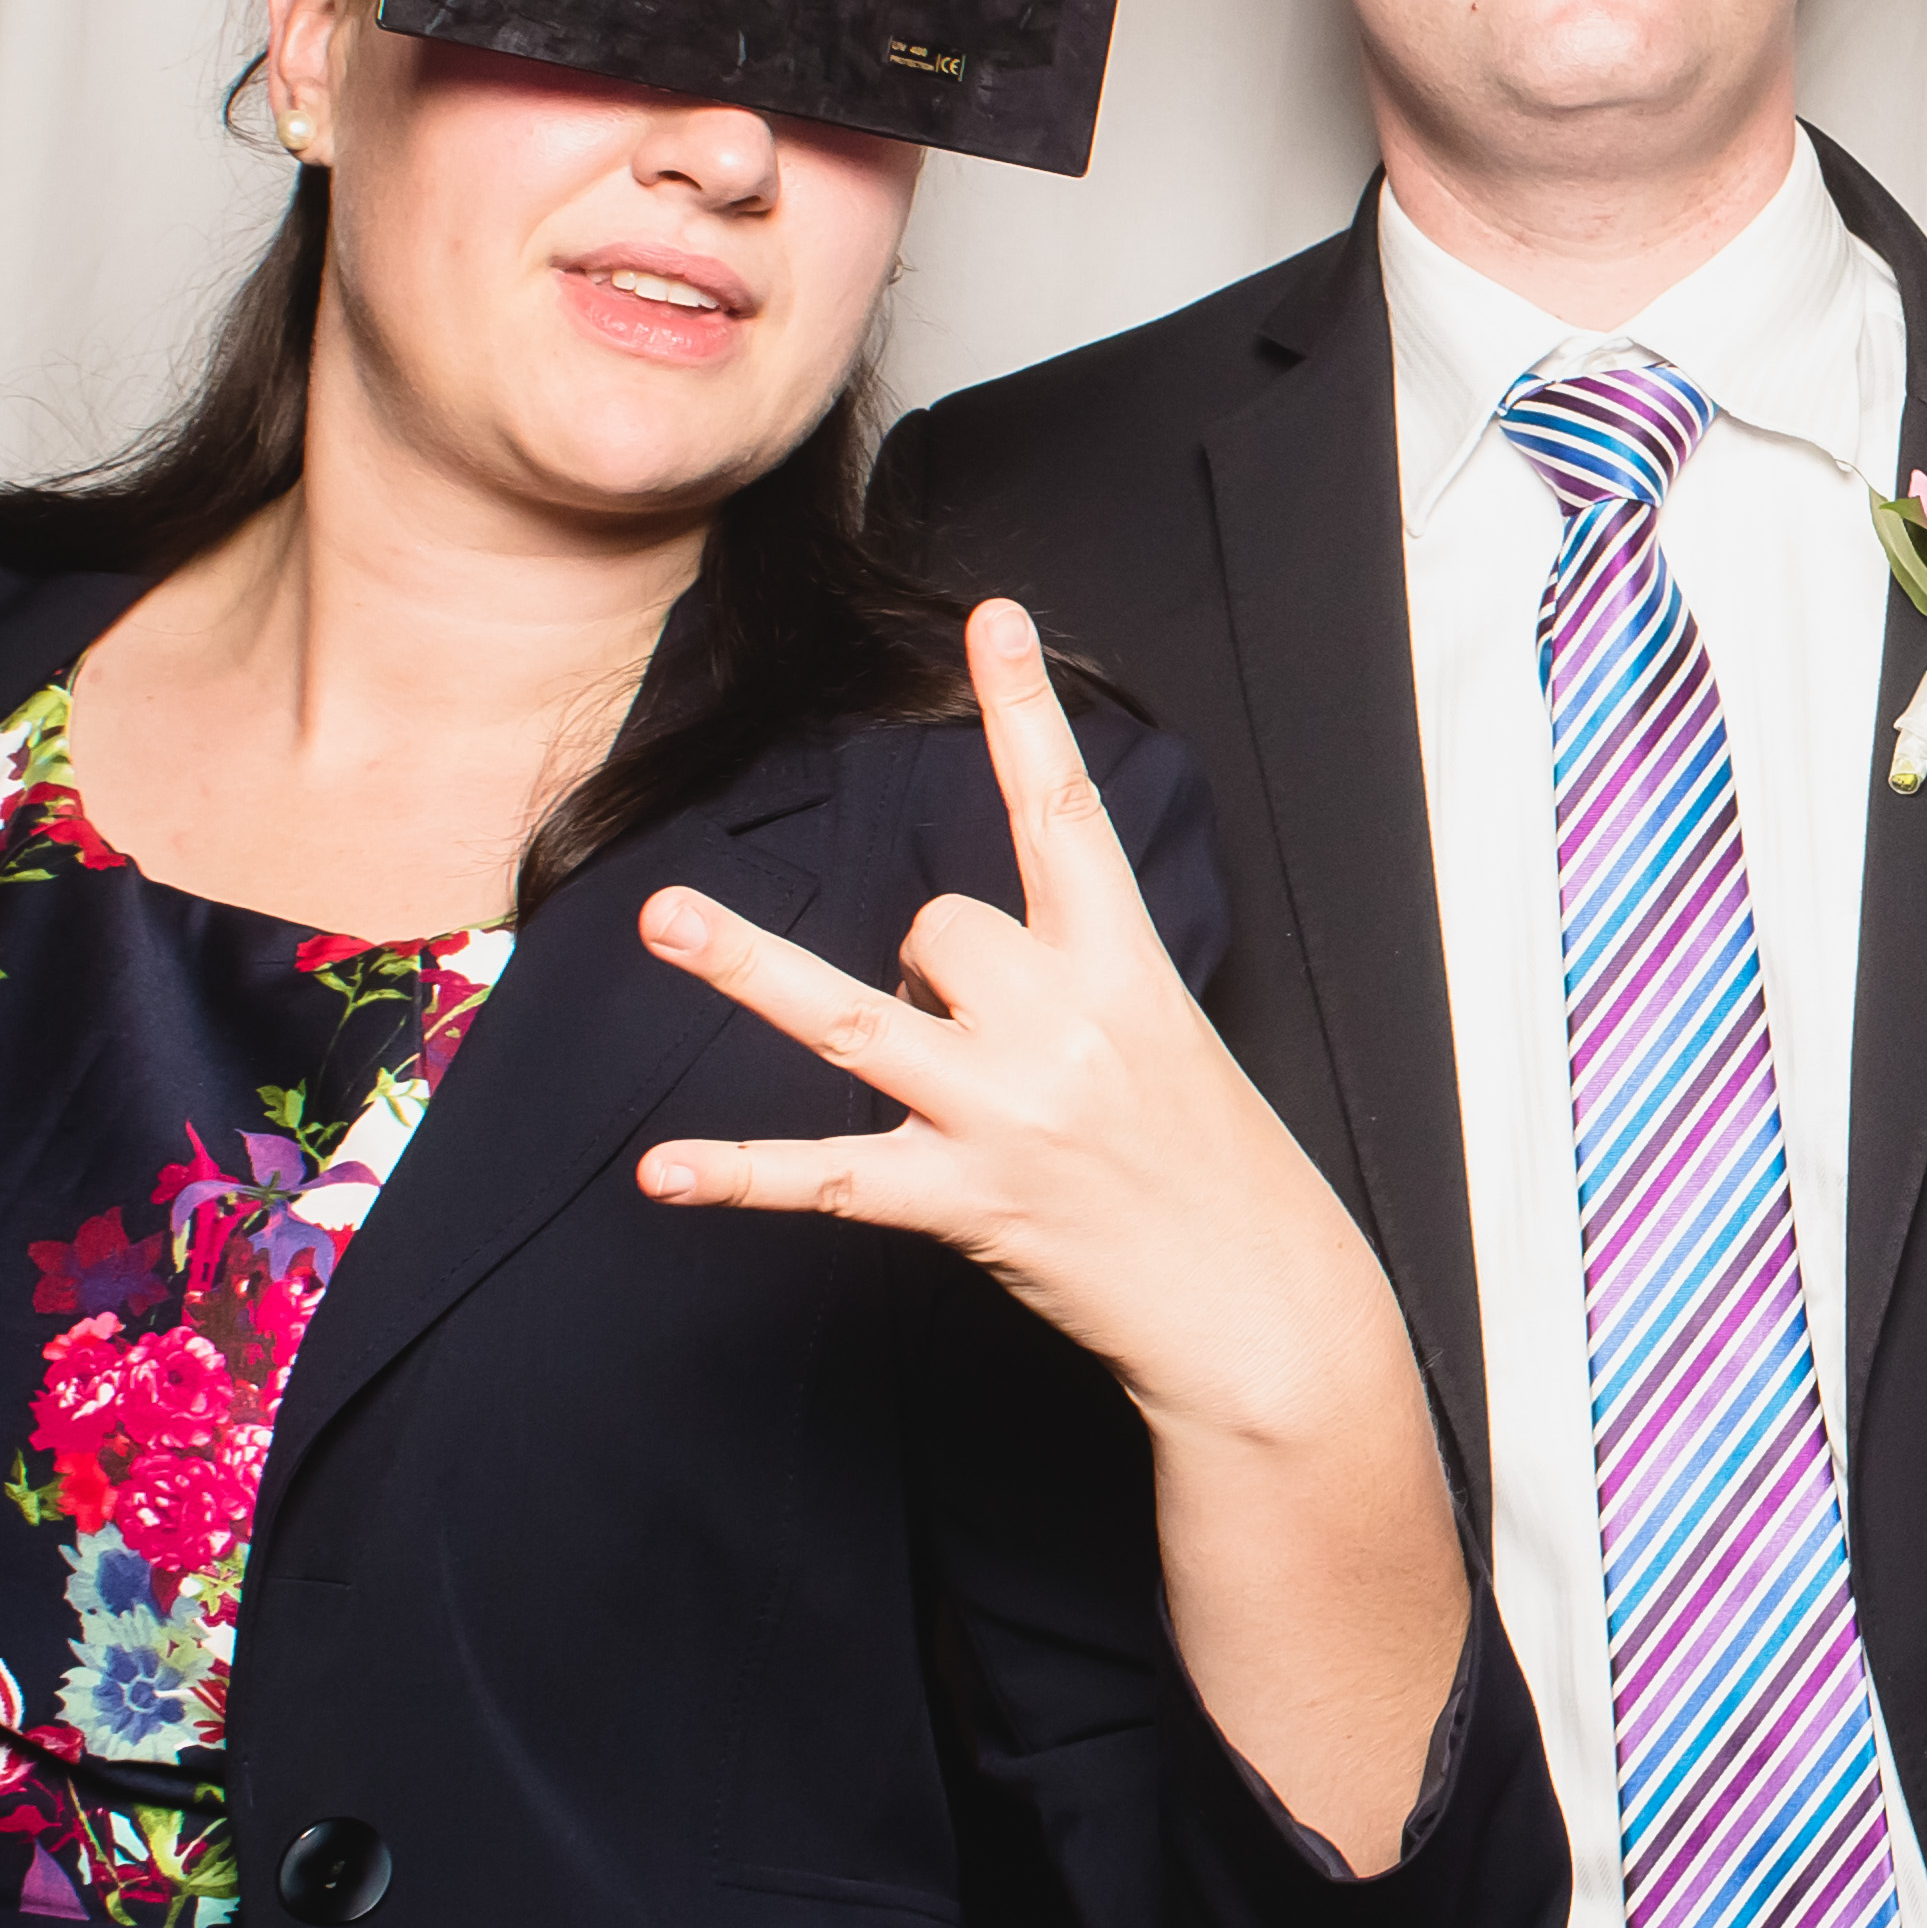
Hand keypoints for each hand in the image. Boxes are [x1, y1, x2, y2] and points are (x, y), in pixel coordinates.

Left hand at [635, 600, 1371, 1450]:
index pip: (1066, 816)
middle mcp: (1066, 1028)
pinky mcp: (967, 1202)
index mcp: (1127, 973)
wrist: (1262, 1307)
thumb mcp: (1166, 1047)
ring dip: (750, 966)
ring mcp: (1009, 1114)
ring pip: (856, 1017)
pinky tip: (665, 1171)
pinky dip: (744, 1176)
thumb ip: (1071, 987)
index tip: (991, 620)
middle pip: (940, 926)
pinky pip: (831, 1176)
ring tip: (665, 918)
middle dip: (933, 971)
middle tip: (990, 1055)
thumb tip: (940, 968)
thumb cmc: (1213, 1171)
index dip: (1026, 713)